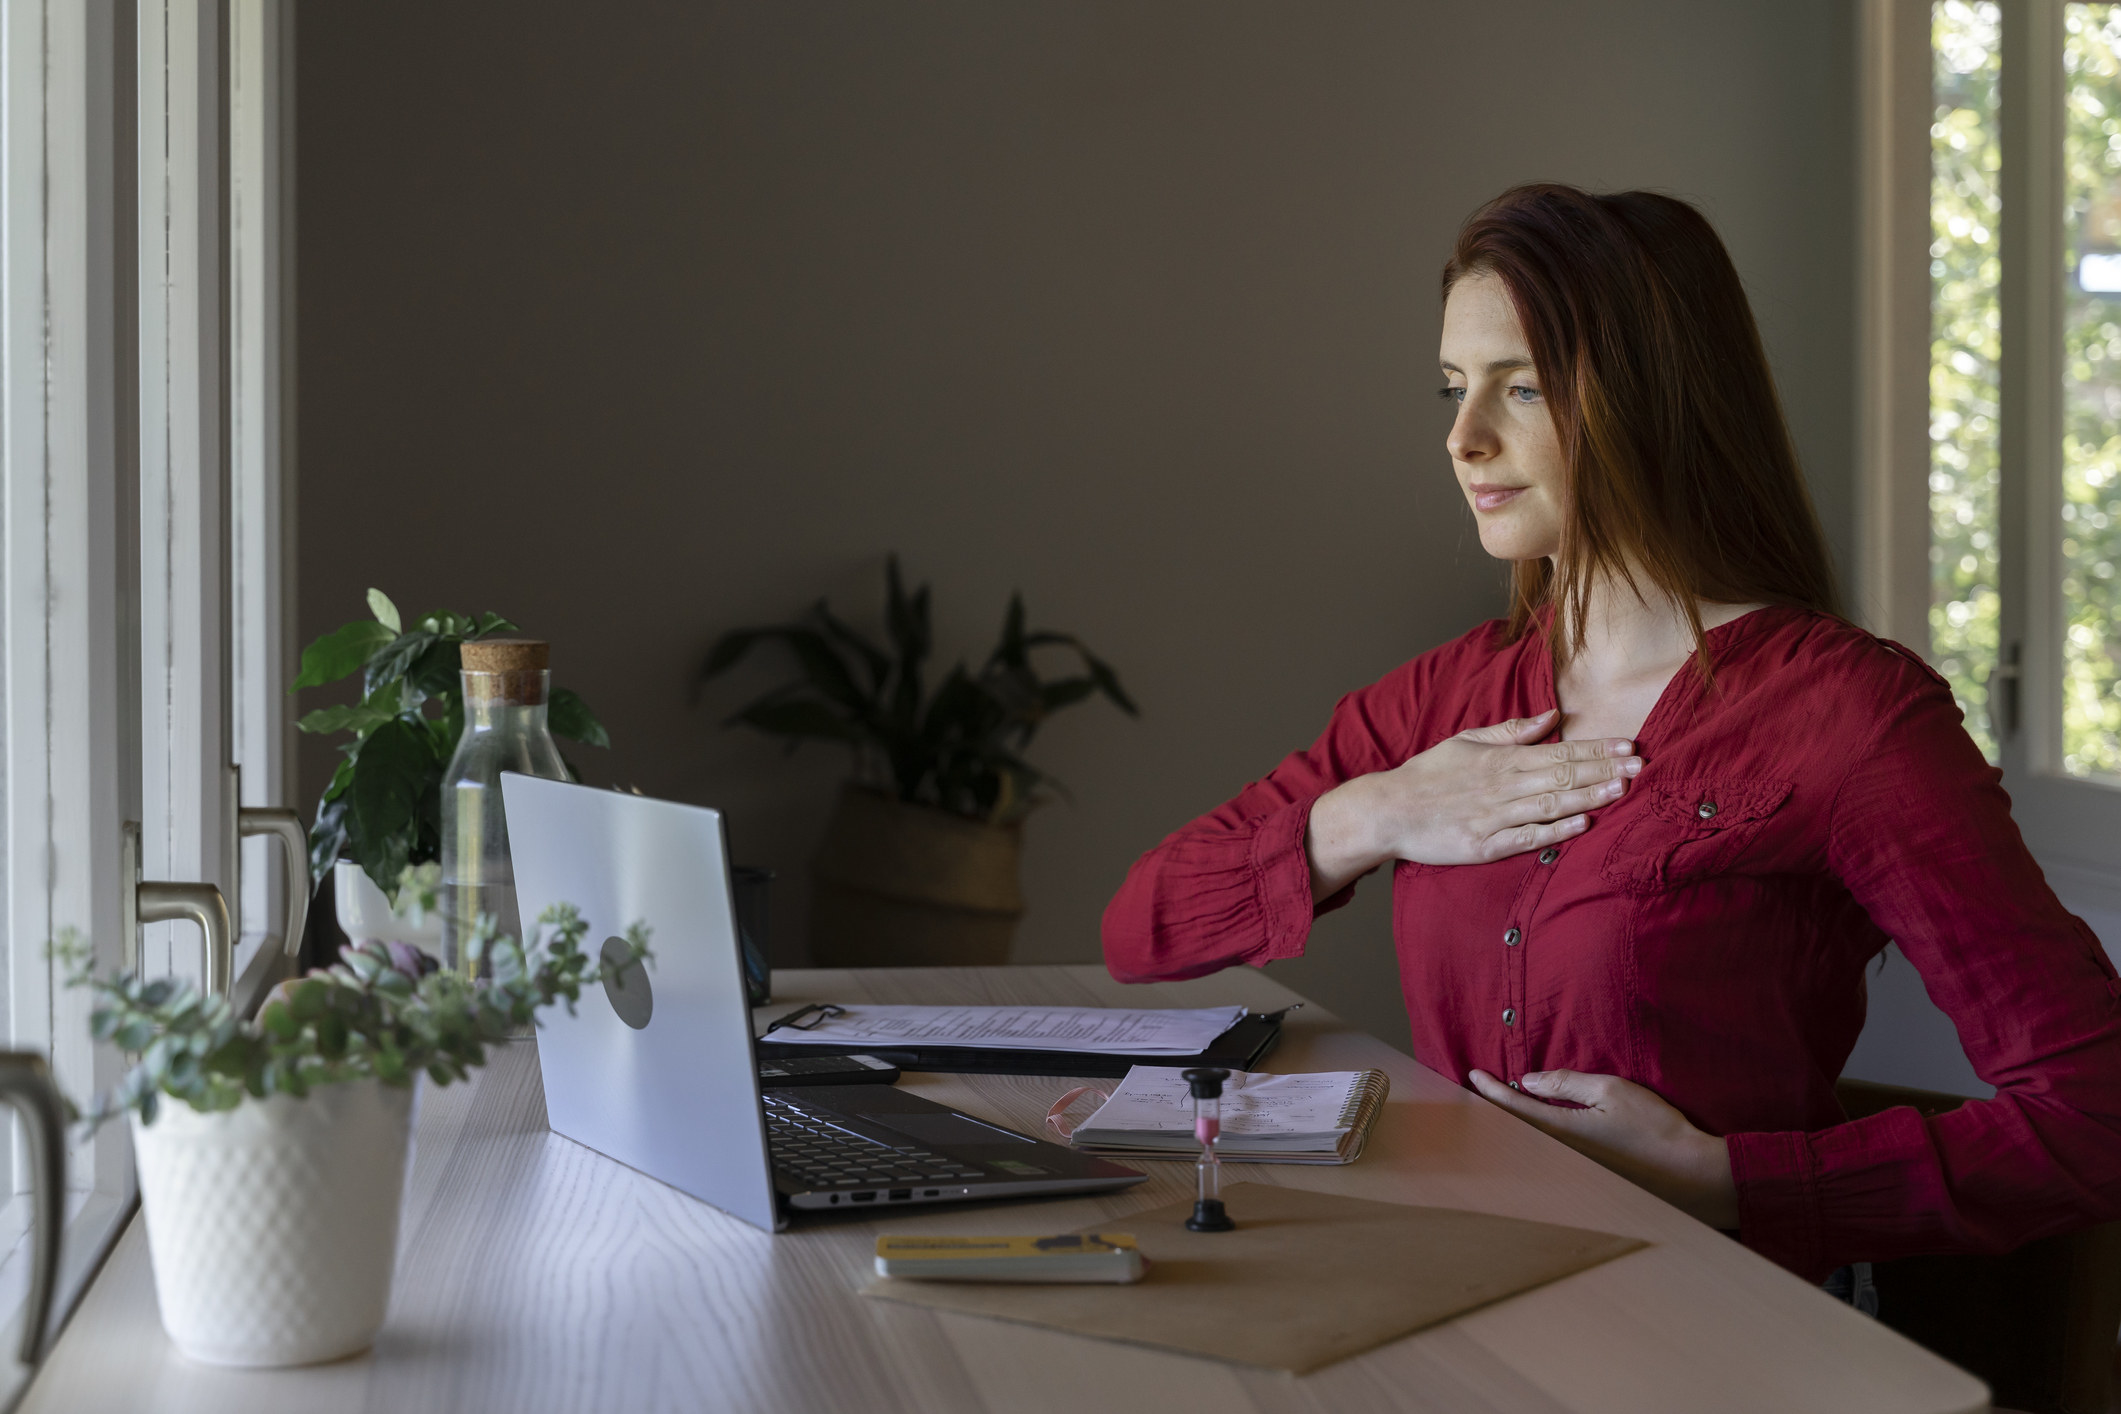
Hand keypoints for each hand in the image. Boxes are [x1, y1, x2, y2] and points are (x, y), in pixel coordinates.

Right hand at [1305, 709, 1639, 896]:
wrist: (1388, 810)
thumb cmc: (1428, 775)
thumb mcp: (1467, 741)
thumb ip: (1511, 730)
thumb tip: (1552, 715)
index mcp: (1501, 759)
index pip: (1558, 751)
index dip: (1596, 749)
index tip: (1627, 746)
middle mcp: (1502, 785)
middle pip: (1561, 775)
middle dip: (1603, 769)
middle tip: (1640, 766)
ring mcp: (1494, 815)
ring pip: (1549, 803)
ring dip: (1587, 794)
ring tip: (1621, 789)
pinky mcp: (1485, 844)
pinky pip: (1527, 837)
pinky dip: (1555, 830)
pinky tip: (1581, 823)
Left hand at [1468, 1068, 1738, 1228]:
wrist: (1691, 1174)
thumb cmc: (1654, 1128)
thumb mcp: (1611, 1091)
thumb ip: (1565, 1083)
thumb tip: (1528, 1081)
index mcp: (1562, 1132)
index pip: (1514, 1109)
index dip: (1491, 1091)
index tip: (1473, 1075)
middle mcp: (1560, 1156)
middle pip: (1515, 1132)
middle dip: (1494, 1111)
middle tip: (1476, 1091)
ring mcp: (1573, 1172)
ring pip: (1530, 1144)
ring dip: (1514, 1126)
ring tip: (1497, 1106)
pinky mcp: (1587, 1179)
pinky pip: (1549, 1154)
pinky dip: (1535, 1138)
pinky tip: (1534, 1128)